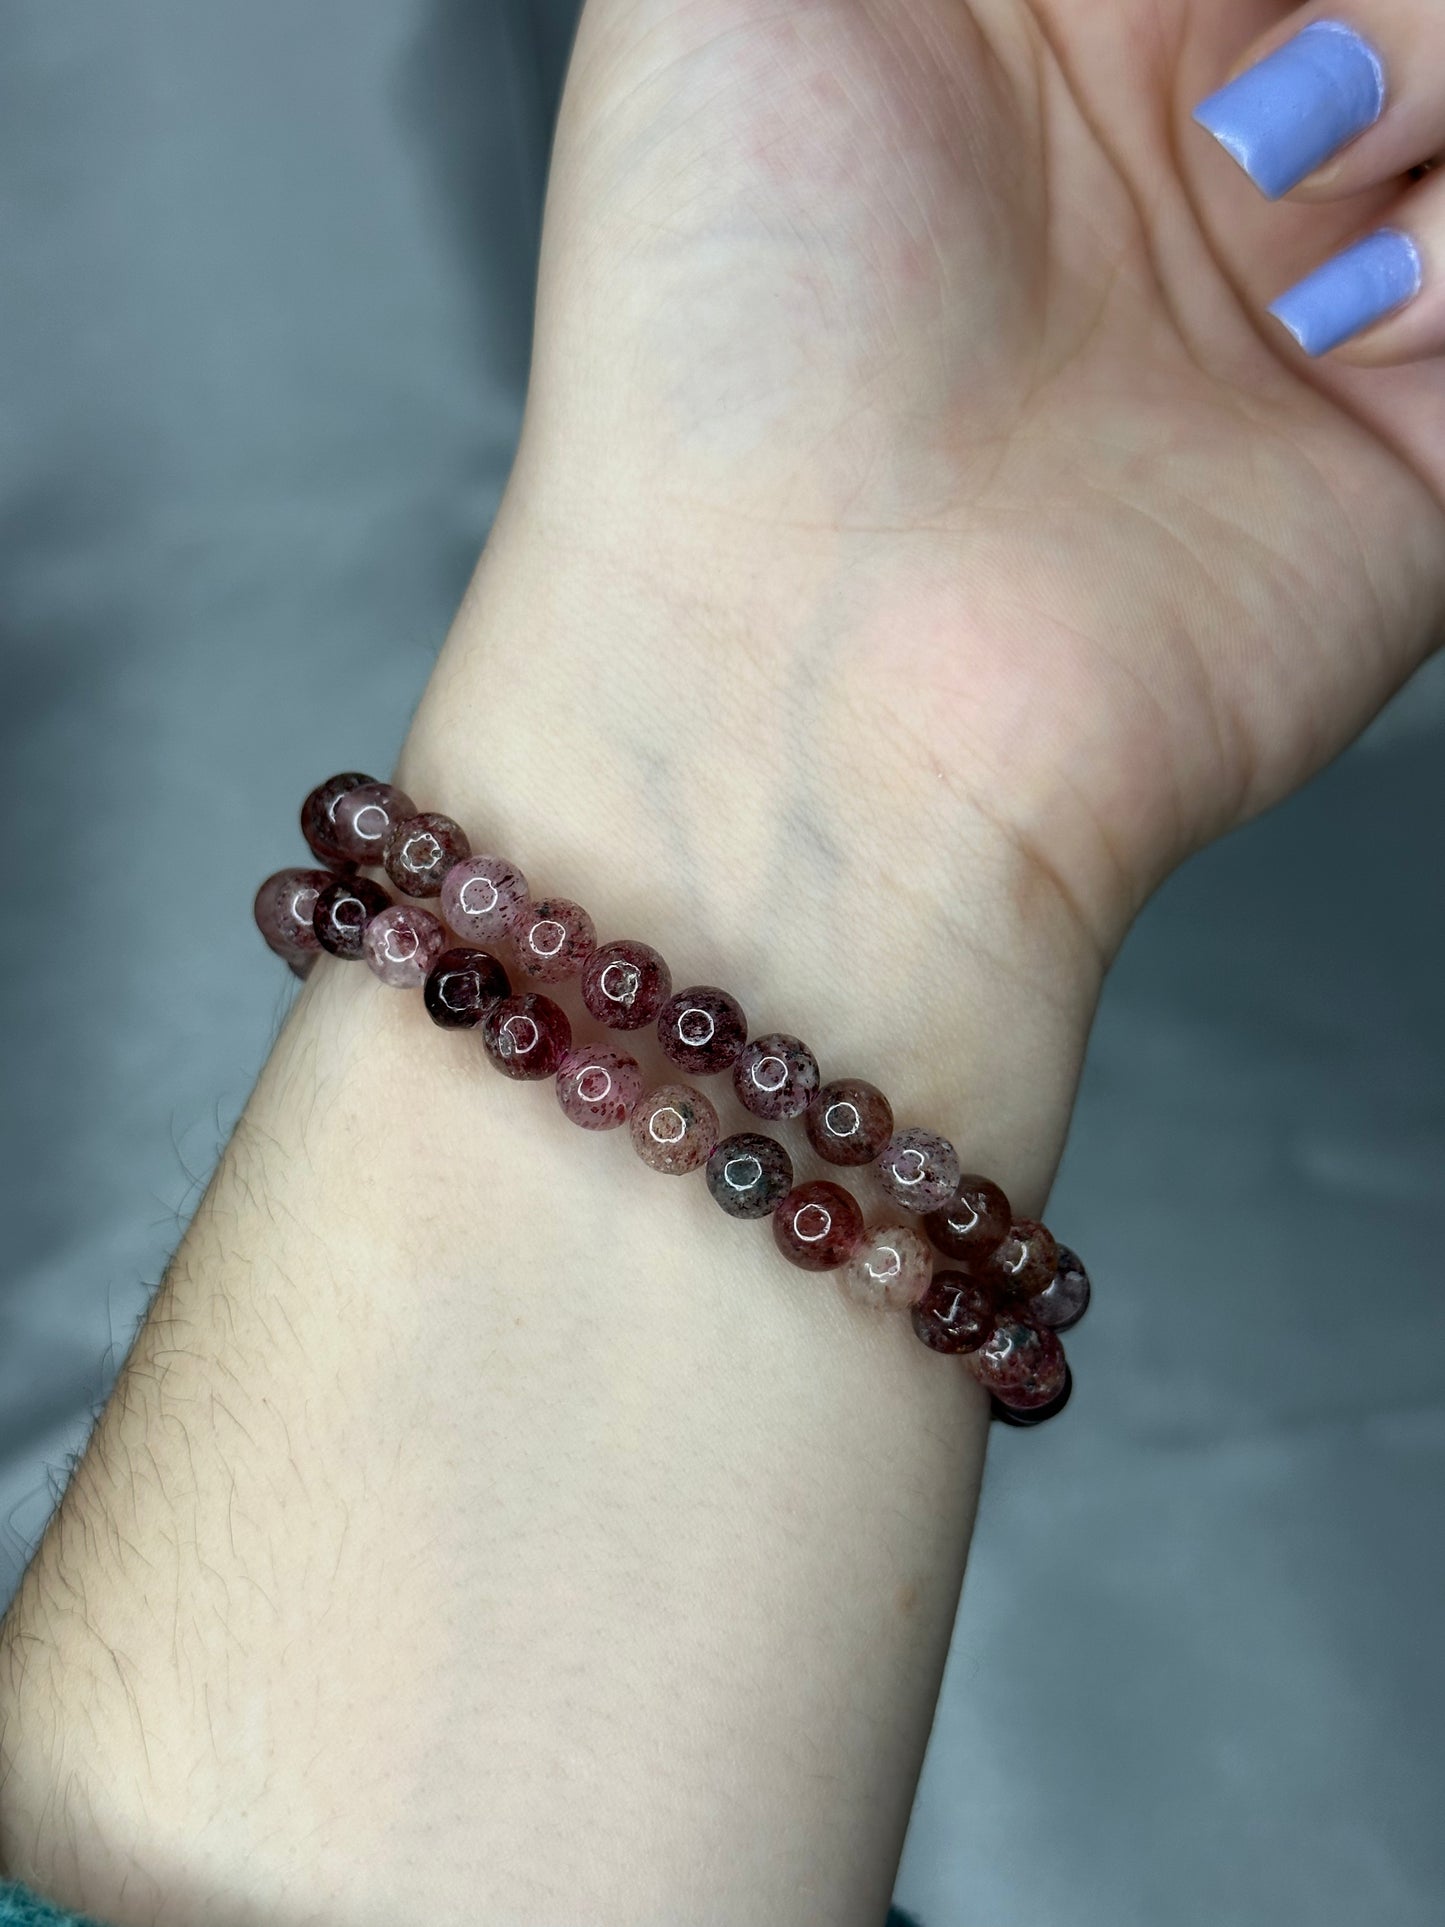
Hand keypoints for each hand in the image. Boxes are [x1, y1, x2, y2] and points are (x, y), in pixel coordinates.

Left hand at [492, 0, 1443, 964]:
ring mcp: (1339, 271)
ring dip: (1433, 48)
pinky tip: (1343, 314)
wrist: (806, 689)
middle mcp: (1223, 116)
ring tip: (1276, 169)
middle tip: (1233, 67)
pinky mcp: (1435, 438)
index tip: (1198, 0)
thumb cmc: (721, 352)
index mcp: (1061, 2)